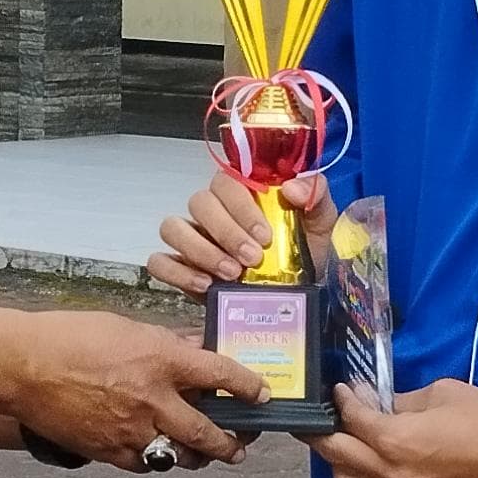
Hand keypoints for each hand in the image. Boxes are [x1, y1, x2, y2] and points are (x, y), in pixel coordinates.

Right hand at [10, 311, 260, 469]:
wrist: (23, 367)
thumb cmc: (70, 337)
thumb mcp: (127, 329)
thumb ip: (165, 344)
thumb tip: (195, 350)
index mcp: (161, 360)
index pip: (222, 375)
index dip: (248, 387)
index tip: (261, 394)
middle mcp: (153, 400)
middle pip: (208, 433)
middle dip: (231, 443)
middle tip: (240, 445)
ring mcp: (131, 431)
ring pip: (179, 456)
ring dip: (197, 457)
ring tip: (206, 455)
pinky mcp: (109, 451)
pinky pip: (144, 463)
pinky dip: (155, 459)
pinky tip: (158, 452)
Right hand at [150, 167, 337, 296]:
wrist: (296, 297)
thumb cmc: (305, 253)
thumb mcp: (320, 223)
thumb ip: (315, 196)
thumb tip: (292, 188)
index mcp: (242, 194)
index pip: (225, 181)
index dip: (241, 206)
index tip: (264, 235)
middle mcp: (212, 212)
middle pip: (198, 203)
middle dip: (225, 232)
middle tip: (251, 260)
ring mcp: (192, 239)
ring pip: (172, 228)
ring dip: (199, 250)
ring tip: (229, 274)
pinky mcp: (180, 268)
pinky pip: (157, 262)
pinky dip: (176, 272)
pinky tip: (204, 285)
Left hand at [312, 380, 477, 477]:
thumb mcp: (443, 393)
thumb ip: (402, 401)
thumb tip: (377, 402)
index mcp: (398, 440)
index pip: (351, 420)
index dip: (344, 400)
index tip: (345, 392)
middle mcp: (396, 476)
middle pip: (337, 457)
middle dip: (326, 433)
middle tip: (328, 420)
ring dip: (345, 470)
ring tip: (354, 454)